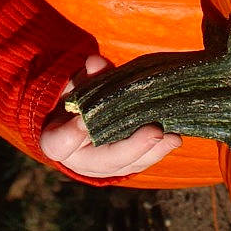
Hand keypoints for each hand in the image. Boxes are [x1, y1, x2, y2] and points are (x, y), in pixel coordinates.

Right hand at [40, 54, 181, 180]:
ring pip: (127, 166)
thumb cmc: (75, 99)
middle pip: (104, 161)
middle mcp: (79, 160)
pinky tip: (173, 139)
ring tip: (172, 137)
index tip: (84, 122)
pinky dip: (158, 152)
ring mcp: (102, 168)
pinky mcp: (122, 167)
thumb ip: (86, 76)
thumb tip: (95, 62)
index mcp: (57, 141)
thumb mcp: (76, 85)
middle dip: (131, 147)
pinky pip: (140, 164)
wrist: (77, 120)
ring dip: (152, 152)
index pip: (59, 144)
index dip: (71, 135)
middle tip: (154, 132)